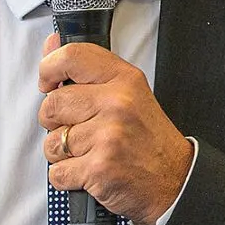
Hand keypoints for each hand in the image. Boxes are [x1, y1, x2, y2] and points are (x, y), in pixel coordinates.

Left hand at [38, 33, 194, 224]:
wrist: (176, 180)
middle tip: (80, 129)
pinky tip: (90, 171)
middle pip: (52, 104)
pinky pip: (57, 172)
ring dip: (63, 154)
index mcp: (124, 79)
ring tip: (90, 153)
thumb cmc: (149, 139)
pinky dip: (68, 178)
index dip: (48, 69)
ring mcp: (108, 136)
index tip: (48, 83)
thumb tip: (51, 44)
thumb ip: (88, 70)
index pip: (71, 57)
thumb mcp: (129, 93)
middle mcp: (117, 103)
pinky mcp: (99, 168)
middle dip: (56, 123)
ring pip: (51, 142)